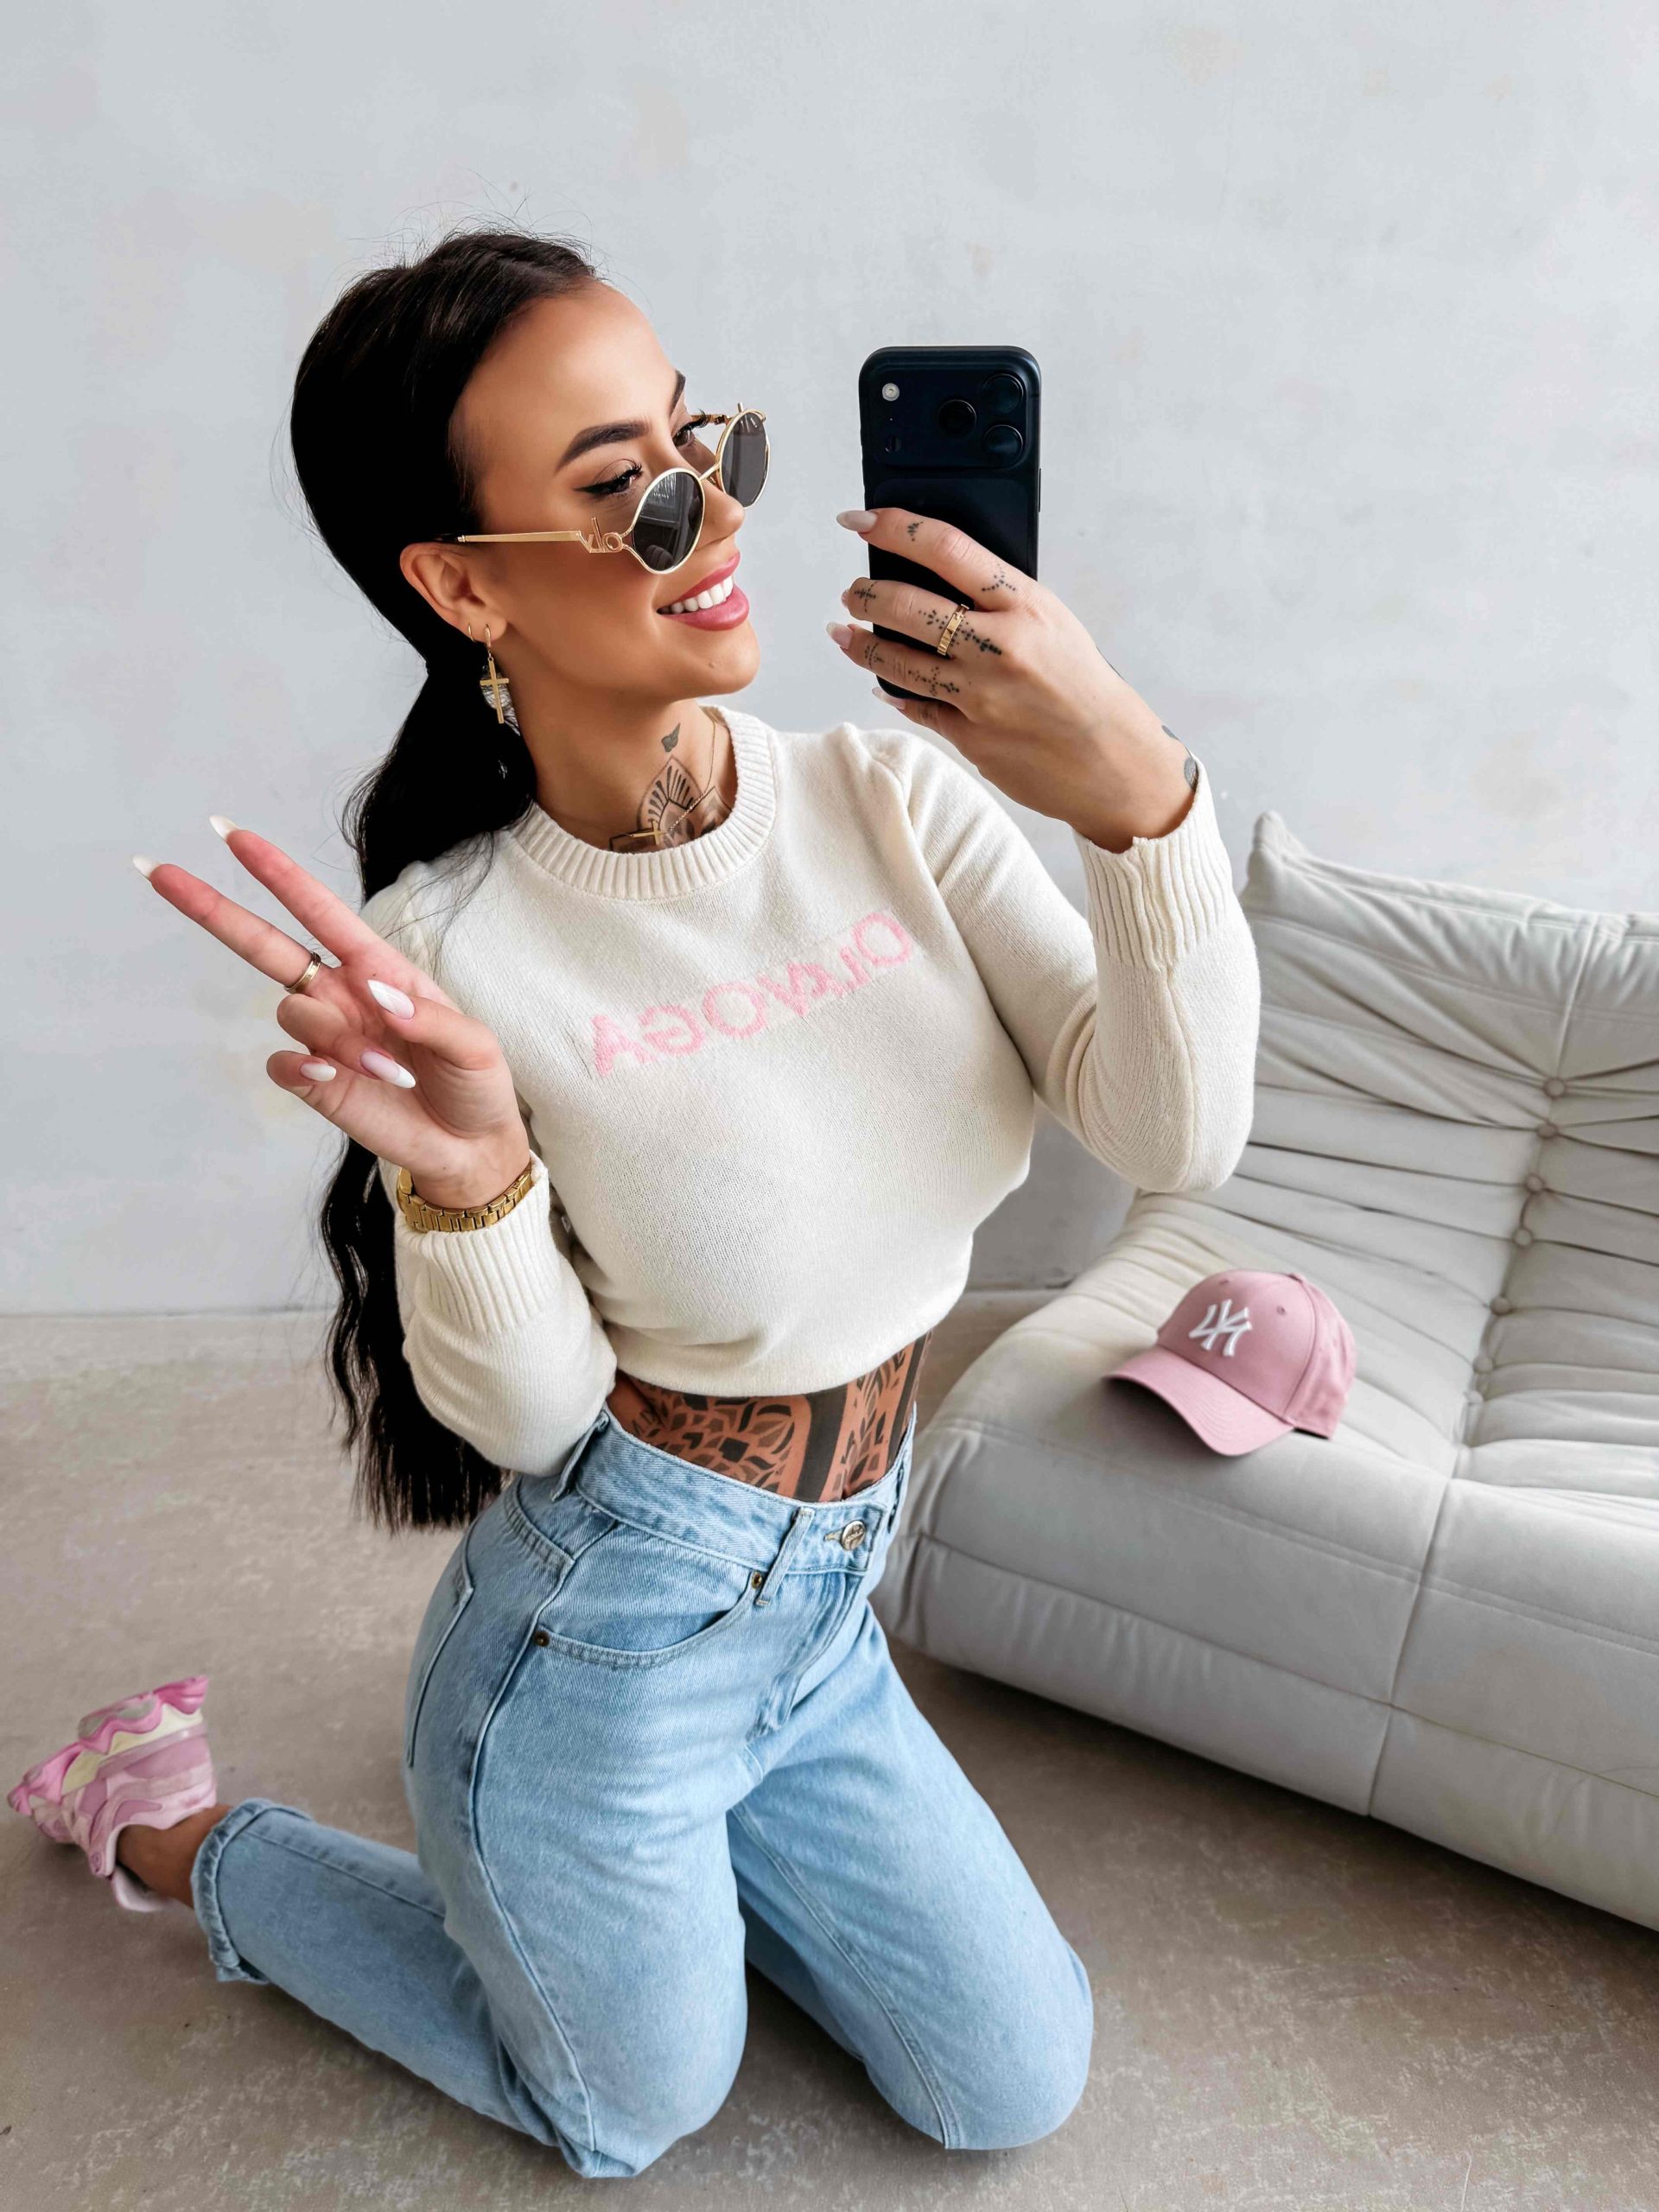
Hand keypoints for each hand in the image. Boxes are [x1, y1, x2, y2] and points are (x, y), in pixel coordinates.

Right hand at [138, 824, 531, 1207]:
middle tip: (163, 872)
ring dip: (335, 1036)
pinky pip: (282, 1062)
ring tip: (389, 1069)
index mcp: (381, 969)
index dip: (280, 875)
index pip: (321, 913)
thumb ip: (429, 1018)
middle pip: (266, 945)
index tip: (235, 838)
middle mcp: (343, 995)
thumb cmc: (475, 1085)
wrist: (470, 1149)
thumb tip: (376, 995)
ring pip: (292, 1012)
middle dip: (216, 909)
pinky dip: (301, 1066)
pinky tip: (331, 1076)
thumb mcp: (473, 1045)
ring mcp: (325, 1037)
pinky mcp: (314, 1081)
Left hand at [830, 507, 1197, 851]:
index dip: (894, 528)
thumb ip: (999, 600)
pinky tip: (882, 680)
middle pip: (906, 607)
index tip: (860, 520)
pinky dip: (894, 690)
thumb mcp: (1053, 622)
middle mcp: (999, 647)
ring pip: (897, 662)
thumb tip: (937, 578)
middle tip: (852, 593)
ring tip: (844, 632)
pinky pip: (917, 706)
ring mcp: (980, 696)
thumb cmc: (1085, 684)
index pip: (945, 548)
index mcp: (1024, 605)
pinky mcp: (970, 737)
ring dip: (860, 644)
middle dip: (865, 595)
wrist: (1113, 759)